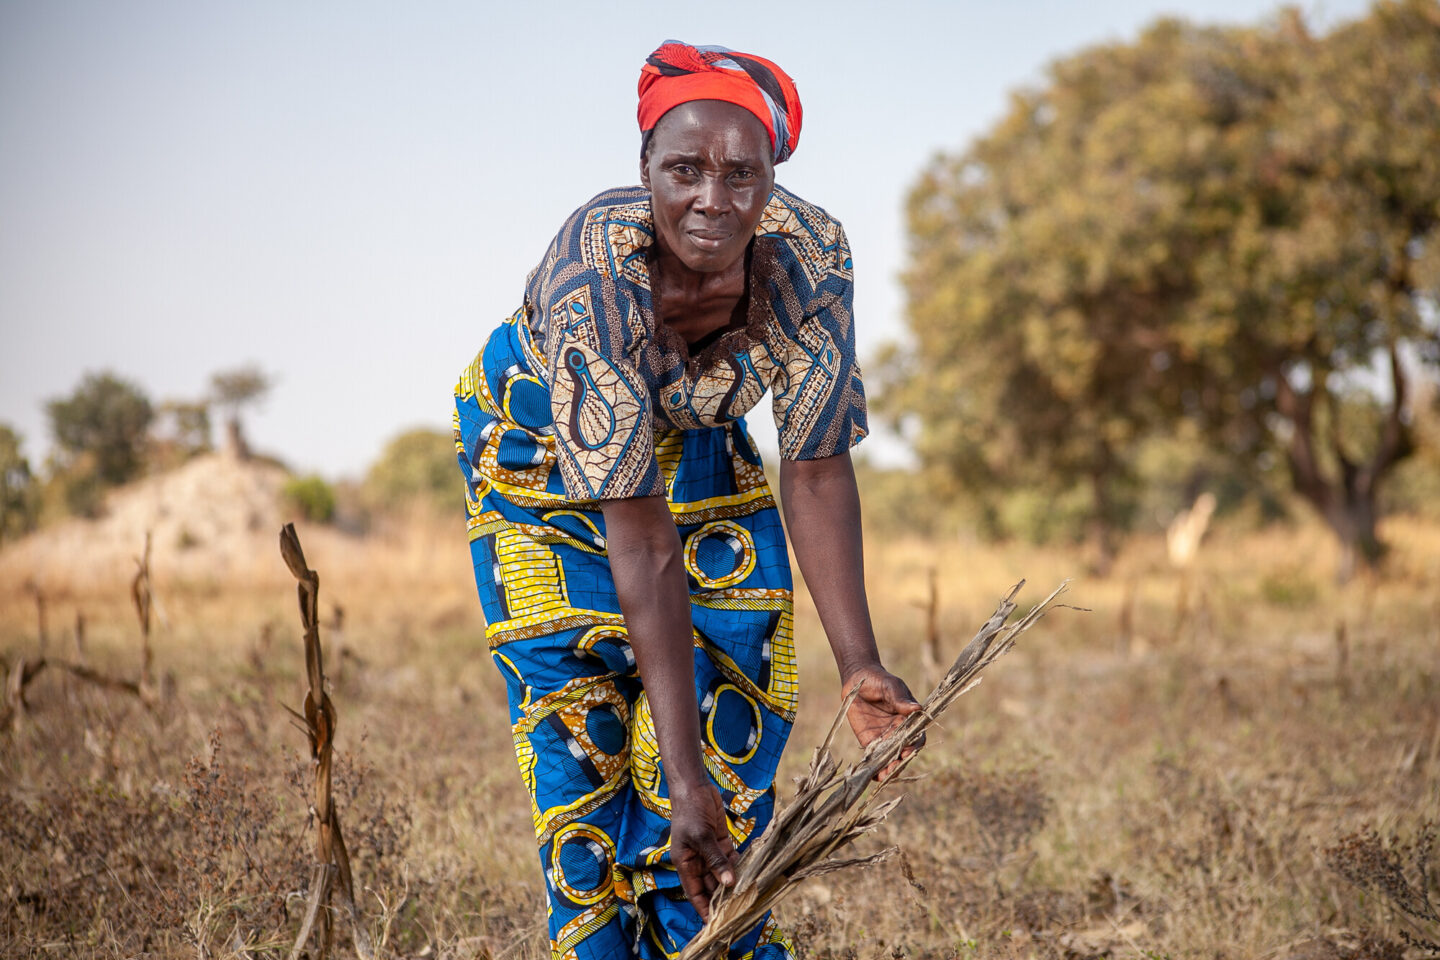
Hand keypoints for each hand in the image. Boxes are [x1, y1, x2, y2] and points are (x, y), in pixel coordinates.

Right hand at [669, 782, 737, 919]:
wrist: (694, 787)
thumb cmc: (690, 811)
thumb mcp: (701, 836)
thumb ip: (715, 859)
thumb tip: (728, 882)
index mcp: (685, 863)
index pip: (695, 893)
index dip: (704, 909)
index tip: (715, 925)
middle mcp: (696, 861)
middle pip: (711, 885)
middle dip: (723, 898)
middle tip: (739, 911)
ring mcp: (709, 852)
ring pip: (722, 873)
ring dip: (733, 882)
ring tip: (747, 896)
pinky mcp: (720, 841)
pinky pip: (730, 859)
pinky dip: (738, 866)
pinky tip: (749, 872)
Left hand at [842, 664, 923, 779]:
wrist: (858, 678)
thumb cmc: (879, 679)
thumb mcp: (891, 686)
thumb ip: (900, 699)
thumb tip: (917, 708)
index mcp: (908, 720)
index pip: (916, 738)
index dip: (913, 747)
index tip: (907, 752)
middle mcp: (898, 732)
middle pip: (903, 753)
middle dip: (900, 763)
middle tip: (893, 768)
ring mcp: (884, 738)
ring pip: (889, 759)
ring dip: (888, 769)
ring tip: (884, 775)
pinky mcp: (869, 741)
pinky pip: (873, 757)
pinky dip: (874, 768)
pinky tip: (872, 775)